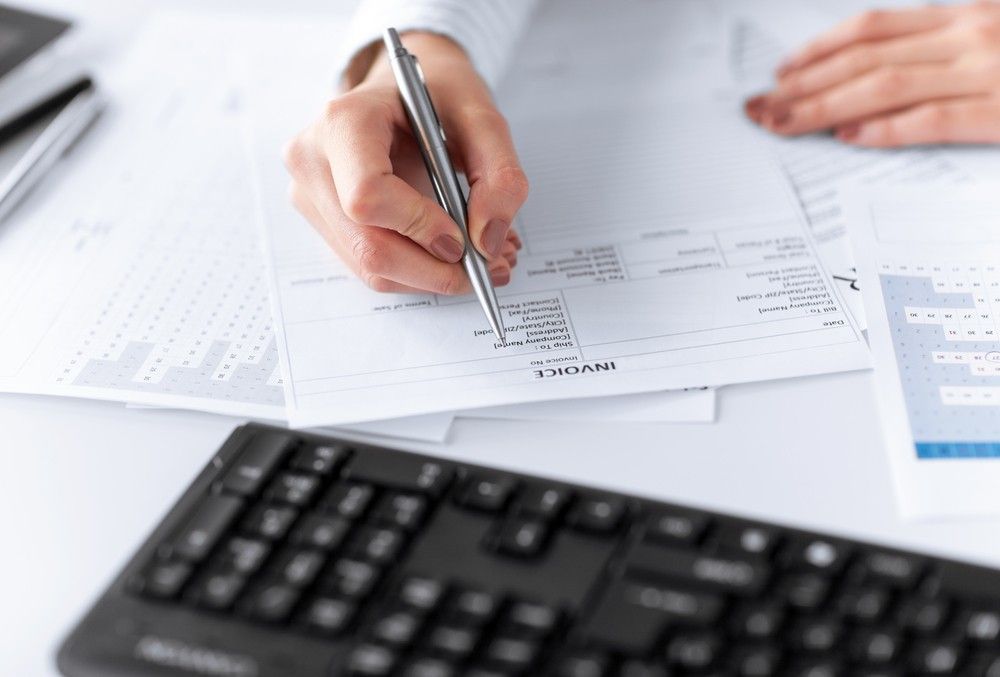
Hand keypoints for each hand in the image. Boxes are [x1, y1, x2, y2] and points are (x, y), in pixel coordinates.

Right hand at [284, 33, 526, 293]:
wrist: (403, 90)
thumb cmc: (436, 93)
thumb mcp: (482, 115)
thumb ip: (499, 175)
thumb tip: (488, 243)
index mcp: (344, 122)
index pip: (367, 196)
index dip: (418, 226)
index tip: (463, 240)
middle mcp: (315, 162)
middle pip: (369, 247)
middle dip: (436, 270)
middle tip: (491, 267)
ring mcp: (313, 196)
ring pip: (371, 268)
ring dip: (432, 278)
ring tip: (482, 261)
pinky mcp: (326, 221)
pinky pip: (372, 267)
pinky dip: (419, 272)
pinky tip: (452, 256)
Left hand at [745, 2, 999, 146]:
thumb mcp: (999, 35)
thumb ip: (947, 46)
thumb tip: (881, 67)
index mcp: (964, 17)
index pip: (872, 29)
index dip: (818, 50)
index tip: (781, 71)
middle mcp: (968, 36)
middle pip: (864, 59)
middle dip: (804, 83)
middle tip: (761, 105)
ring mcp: (986, 73)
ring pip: (885, 86)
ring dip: (825, 107)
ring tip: (783, 123)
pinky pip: (933, 119)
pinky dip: (886, 128)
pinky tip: (847, 136)